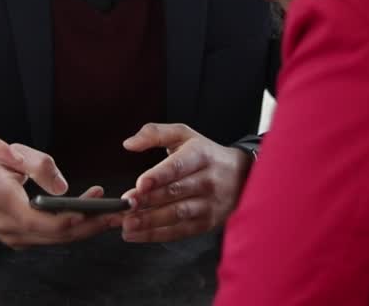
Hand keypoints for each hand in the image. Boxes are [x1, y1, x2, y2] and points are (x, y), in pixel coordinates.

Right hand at [0, 143, 119, 248]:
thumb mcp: (9, 153)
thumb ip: (40, 166)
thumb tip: (65, 188)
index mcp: (8, 205)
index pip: (51, 221)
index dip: (81, 216)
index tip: (103, 205)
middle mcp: (11, 228)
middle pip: (61, 235)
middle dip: (93, 224)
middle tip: (120, 213)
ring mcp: (13, 238)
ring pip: (57, 240)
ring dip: (85, 228)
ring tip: (111, 214)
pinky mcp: (17, 239)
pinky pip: (48, 238)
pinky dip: (70, 229)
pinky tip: (87, 218)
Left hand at [119, 123, 252, 242]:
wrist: (243, 176)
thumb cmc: (205, 154)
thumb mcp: (183, 135)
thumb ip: (154, 133)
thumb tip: (128, 144)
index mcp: (200, 155)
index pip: (178, 166)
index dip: (159, 176)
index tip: (140, 184)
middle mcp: (207, 180)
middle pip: (175, 192)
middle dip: (148, 201)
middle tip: (125, 206)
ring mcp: (209, 204)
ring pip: (177, 214)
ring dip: (150, 221)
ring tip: (128, 224)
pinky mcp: (207, 223)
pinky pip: (180, 231)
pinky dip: (157, 235)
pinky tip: (137, 234)